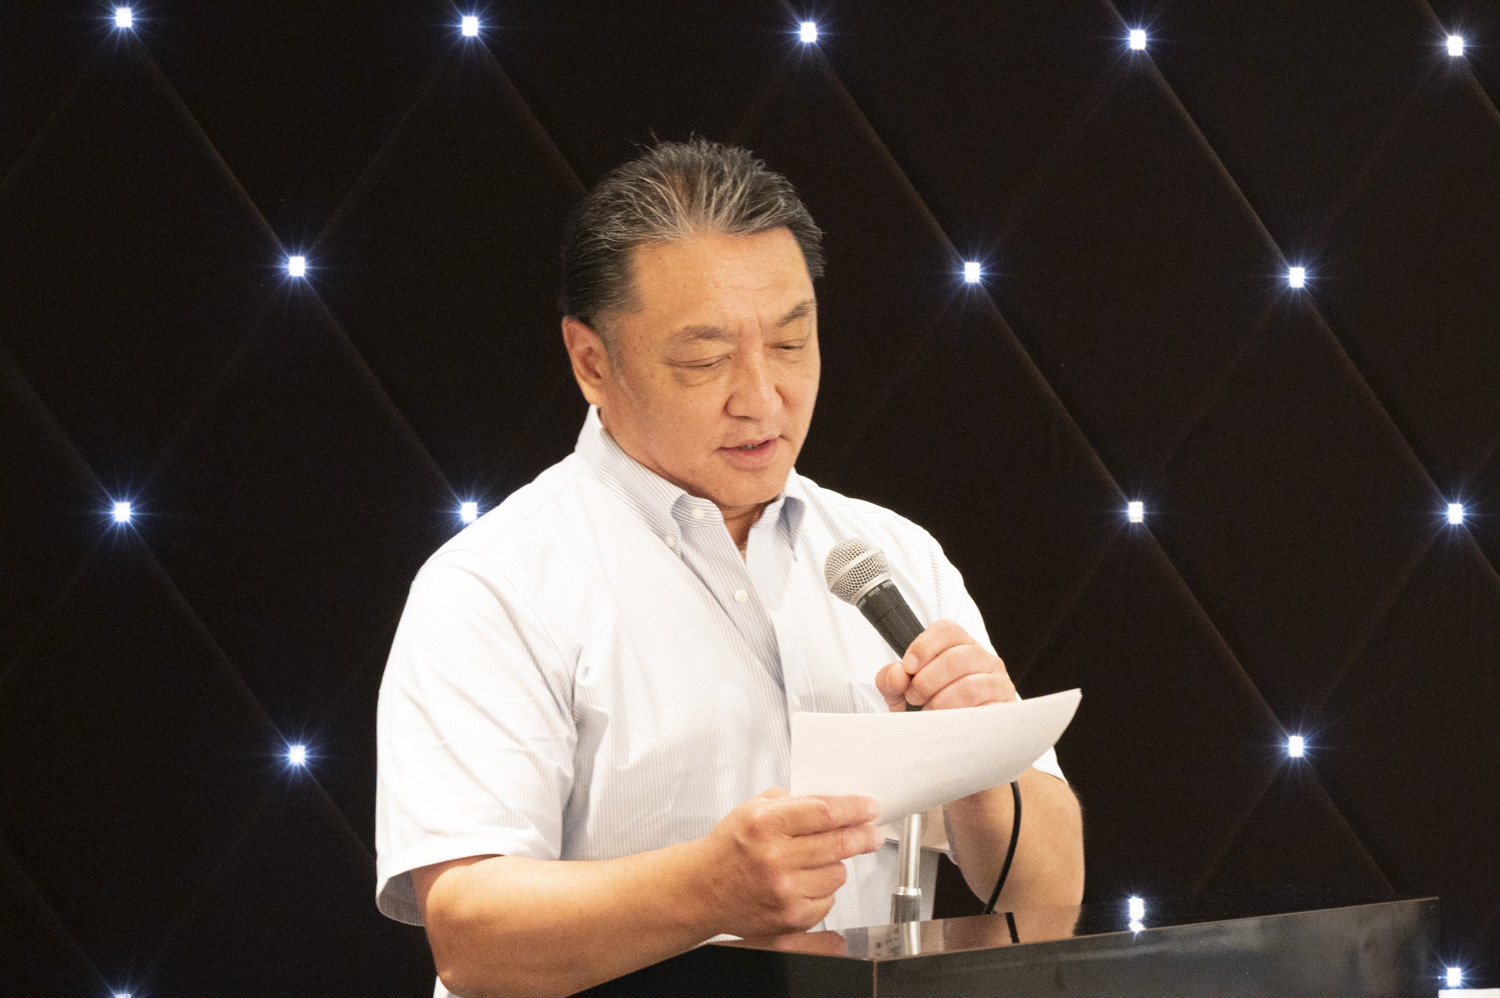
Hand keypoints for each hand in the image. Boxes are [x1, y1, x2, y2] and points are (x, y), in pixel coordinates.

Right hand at [698, 788, 881, 937]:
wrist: (702, 889)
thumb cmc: (730, 847)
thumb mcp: (753, 808)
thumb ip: (793, 800)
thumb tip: (835, 801)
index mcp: (765, 824)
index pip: (824, 812)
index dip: (854, 809)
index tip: (869, 808)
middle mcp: (775, 858)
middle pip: (838, 844)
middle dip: (863, 836)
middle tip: (872, 833)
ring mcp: (783, 891)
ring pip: (838, 873)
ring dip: (836, 864)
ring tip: (814, 860)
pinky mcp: (790, 917)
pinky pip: (828, 900)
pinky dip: (823, 889)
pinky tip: (804, 881)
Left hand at [874, 619, 1016, 711]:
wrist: (954, 745)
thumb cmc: (929, 710)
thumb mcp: (902, 694)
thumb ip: (891, 679)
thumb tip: (897, 674)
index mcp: (960, 646)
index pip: (947, 630)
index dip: (924, 646)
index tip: (908, 667)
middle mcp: (984, 660)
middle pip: (957, 658)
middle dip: (927, 681)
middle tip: (914, 697)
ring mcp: (998, 684)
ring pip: (970, 686)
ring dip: (941, 702)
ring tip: (928, 712)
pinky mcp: (1004, 711)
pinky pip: (984, 712)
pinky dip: (959, 718)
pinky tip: (946, 724)